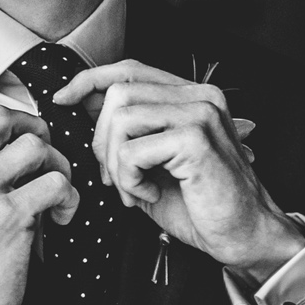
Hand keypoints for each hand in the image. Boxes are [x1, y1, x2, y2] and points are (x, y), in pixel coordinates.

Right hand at [0, 105, 77, 304]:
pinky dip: (69, 197)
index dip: (5, 124)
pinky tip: (63, 216)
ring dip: (57, 165)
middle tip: (43, 157)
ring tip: (56, 192)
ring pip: (33, 146)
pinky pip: (55, 183)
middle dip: (31, 128)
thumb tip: (10, 156)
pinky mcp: (8, 219)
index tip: (20, 144)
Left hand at [54, 60, 304, 283]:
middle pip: (117, 93)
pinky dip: (130, 180)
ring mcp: (200, 114)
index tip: (61, 99)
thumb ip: (126, 132)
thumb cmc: (199, 205)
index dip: (89, 80)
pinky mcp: (195, 139)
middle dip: (101, 141)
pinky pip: (132, 150)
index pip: (129, 69)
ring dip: (115, 164)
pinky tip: (150, 194)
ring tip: (135, 190)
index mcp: (191, 96)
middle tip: (117, 179)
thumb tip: (80, 104)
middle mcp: (199, 96)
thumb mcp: (152, 161)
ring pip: (121, 119)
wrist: (243, 235)